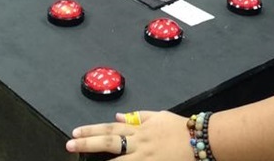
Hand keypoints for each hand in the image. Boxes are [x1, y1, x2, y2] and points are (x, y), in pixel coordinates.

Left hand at [66, 111, 193, 159]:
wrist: (204, 140)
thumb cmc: (182, 129)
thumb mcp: (160, 116)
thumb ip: (139, 117)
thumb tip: (118, 116)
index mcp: (140, 129)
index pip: (111, 129)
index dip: (92, 131)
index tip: (75, 133)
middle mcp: (140, 143)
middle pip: (110, 142)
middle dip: (88, 144)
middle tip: (69, 144)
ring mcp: (147, 158)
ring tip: (81, 160)